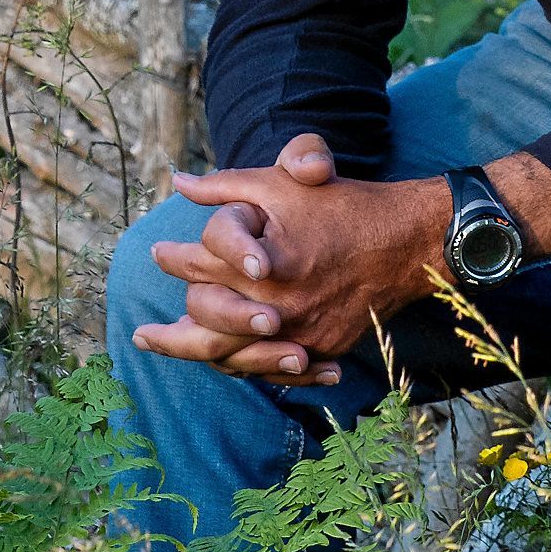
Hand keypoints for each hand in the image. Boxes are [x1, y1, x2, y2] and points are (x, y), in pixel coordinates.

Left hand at [127, 133, 447, 383]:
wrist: (405, 242)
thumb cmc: (340, 203)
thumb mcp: (280, 183)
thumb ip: (225, 186)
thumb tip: (179, 183)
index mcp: (262, 261)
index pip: (200, 263)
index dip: (174, 259)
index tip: (158, 254)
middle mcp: (277, 303)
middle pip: (207, 323)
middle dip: (171, 331)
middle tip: (145, 334)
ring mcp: (300, 332)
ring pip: (234, 356)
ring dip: (198, 354)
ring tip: (172, 354)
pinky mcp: (321, 349)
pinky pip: (272, 368)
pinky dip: (246, 365)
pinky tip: (226, 361)